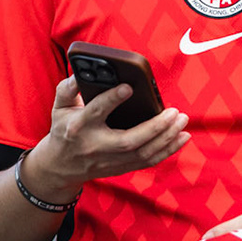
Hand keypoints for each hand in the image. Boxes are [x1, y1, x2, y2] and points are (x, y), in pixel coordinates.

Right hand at [24, 77, 189, 202]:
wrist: (58, 167)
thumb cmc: (63, 130)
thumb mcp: (58, 107)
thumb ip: (67, 89)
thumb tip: (81, 72)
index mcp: (78, 126)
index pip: (96, 112)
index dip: (112, 99)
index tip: (129, 87)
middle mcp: (95, 146)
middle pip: (128, 141)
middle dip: (155, 127)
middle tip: (175, 111)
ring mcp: (109, 160)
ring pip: (143, 154)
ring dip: (167, 138)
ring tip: (182, 120)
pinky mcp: (120, 168)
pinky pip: (148, 162)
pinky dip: (168, 151)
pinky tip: (183, 137)